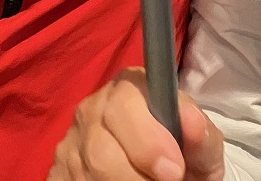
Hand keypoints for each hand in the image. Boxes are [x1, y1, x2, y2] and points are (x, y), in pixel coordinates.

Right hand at [49, 68, 224, 180]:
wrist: (166, 175)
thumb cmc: (183, 157)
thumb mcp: (201, 149)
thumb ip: (202, 136)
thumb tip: (192, 122)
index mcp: (129, 88)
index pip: (125, 103)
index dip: (148, 140)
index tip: (174, 171)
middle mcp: (93, 108)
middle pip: (100, 148)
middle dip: (137, 176)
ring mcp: (71, 140)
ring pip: (88, 172)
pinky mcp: (57, 169)